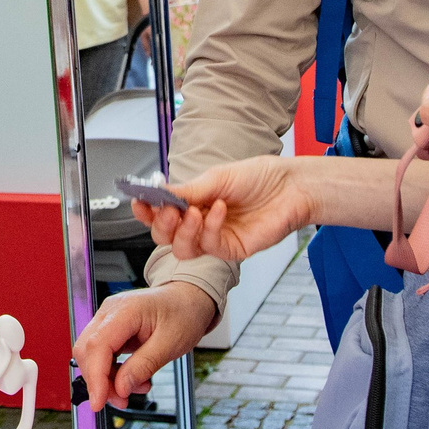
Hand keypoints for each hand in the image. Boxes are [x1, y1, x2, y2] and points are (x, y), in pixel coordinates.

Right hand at [73, 282, 216, 409]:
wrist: (189, 299)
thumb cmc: (184, 313)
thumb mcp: (171, 343)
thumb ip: (144, 366)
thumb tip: (120, 388)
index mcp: (125, 310)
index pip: (97, 346)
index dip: (95, 377)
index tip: (99, 402)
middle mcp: (109, 312)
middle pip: (87, 351)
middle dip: (100, 381)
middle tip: (121, 401)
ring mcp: (108, 320)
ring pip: (91, 356)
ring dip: (107, 379)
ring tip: (136, 388)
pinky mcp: (111, 330)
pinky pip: (102, 355)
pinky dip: (113, 372)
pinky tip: (132, 379)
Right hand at [133, 157, 315, 267]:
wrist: (290, 187)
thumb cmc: (257, 178)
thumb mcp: (216, 178)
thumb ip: (187, 191)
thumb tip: (157, 193)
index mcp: (192, 202)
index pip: (160, 213)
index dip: (146, 210)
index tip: (138, 201)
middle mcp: (199, 223)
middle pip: (165, 236)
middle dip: (161, 224)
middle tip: (166, 209)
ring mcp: (213, 238)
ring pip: (182, 248)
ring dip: (184, 231)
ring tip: (195, 212)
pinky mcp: (230, 250)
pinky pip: (209, 246)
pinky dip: (210, 228)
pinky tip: (219, 210)